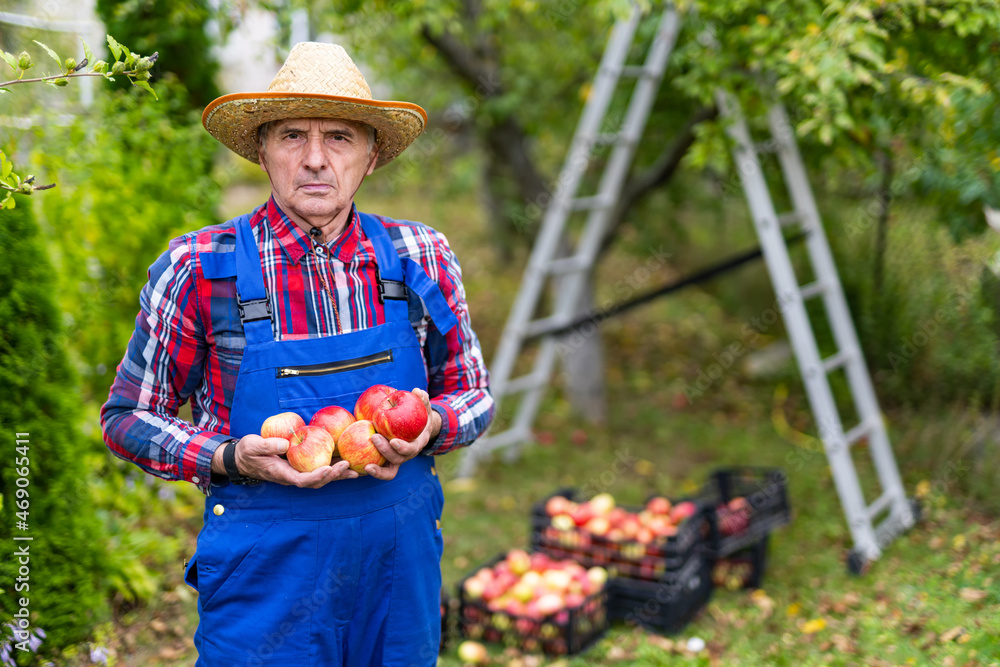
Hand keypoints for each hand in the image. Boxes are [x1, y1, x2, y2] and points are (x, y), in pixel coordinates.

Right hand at [213, 435, 357, 487]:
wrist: (243, 457)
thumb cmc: (248, 451)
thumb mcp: (253, 446)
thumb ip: (268, 446)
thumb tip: (286, 445)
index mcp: (282, 474)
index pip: (302, 480)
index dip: (316, 476)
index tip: (329, 469)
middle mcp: (292, 476)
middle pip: (316, 481)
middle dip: (333, 476)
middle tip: (349, 466)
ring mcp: (297, 472)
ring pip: (320, 477)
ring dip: (338, 474)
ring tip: (356, 470)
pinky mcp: (301, 466)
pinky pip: (319, 468)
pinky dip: (333, 466)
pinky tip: (346, 460)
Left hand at [365, 388, 441, 480]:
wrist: (419, 429)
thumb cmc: (420, 416)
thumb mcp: (423, 407)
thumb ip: (422, 399)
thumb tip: (417, 391)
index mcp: (416, 444)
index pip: (410, 449)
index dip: (402, 447)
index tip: (393, 440)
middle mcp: (407, 455)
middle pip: (397, 459)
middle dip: (385, 451)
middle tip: (374, 437)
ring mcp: (397, 461)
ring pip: (388, 472)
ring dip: (378, 470)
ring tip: (366, 466)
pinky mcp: (387, 462)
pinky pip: (380, 471)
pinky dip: (372, 472)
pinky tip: (360, 467)